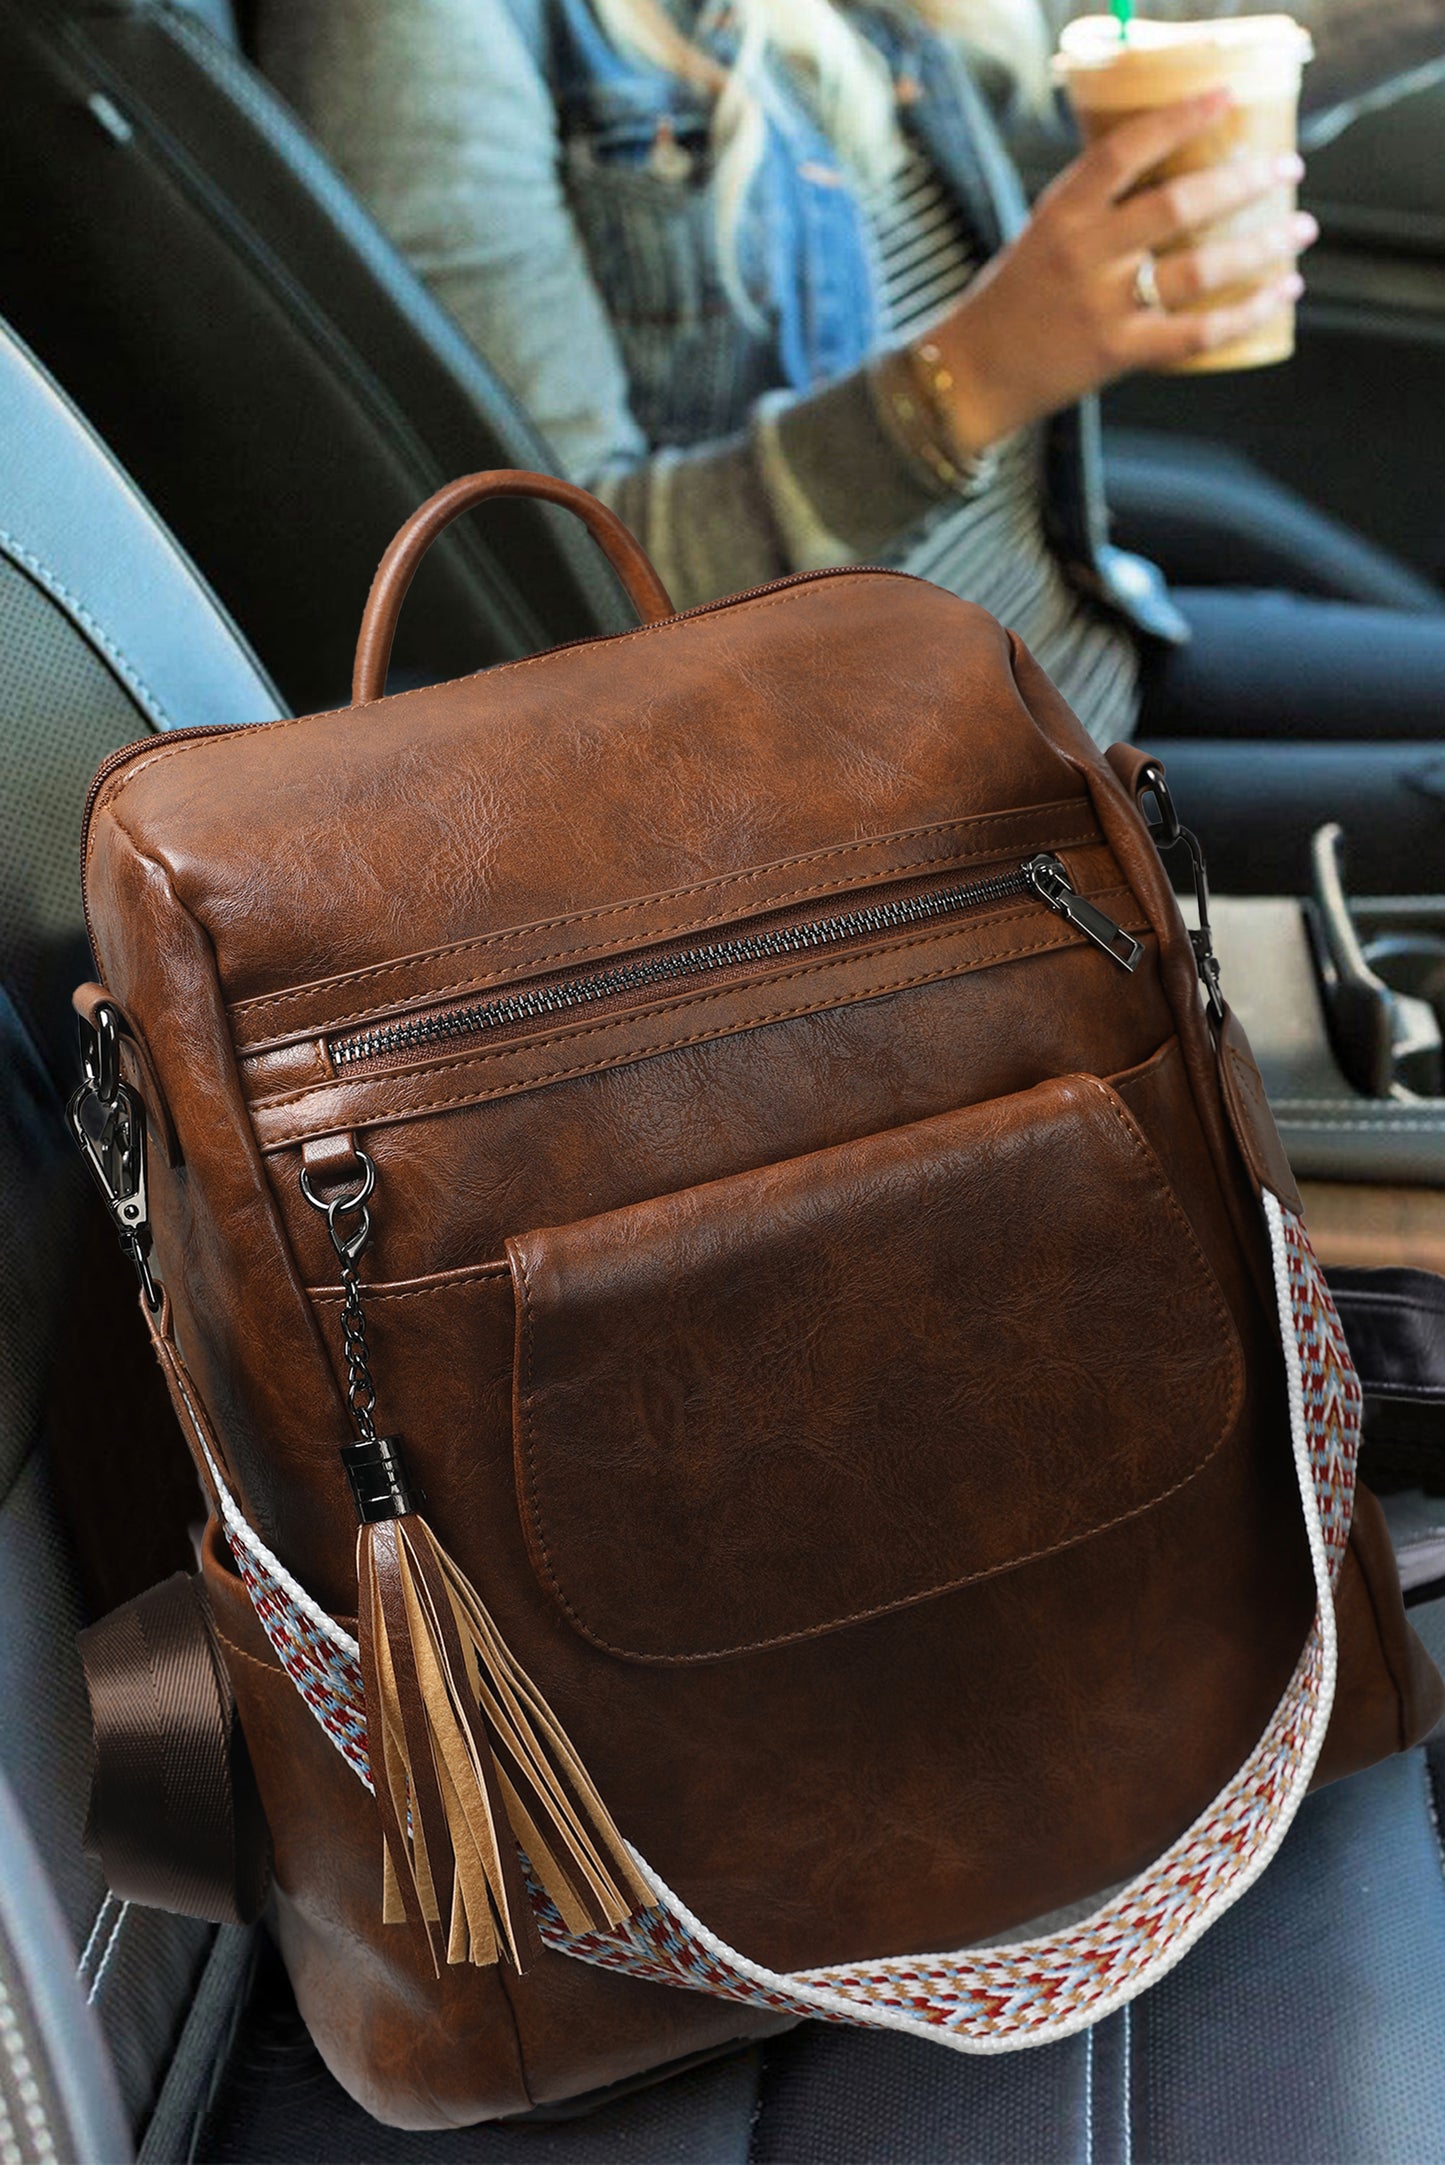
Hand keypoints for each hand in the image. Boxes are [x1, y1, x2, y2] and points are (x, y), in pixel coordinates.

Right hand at [924, 90, 1317, 450]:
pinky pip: (1197, 333)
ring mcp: (1102, 307)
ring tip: (1300, 228)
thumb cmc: (1014, 299)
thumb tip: (1177, 175)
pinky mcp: (1117, 354)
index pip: (1126, 149)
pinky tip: (1283, 293)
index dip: (1182, 118)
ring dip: (1261, 246)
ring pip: (1200, 270)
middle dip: (1244, 181)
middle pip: (1179, 205)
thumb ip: (1099, 206)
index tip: (1227, 98)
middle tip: (1287, 168)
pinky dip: (1248, 313)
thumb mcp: (1044, 233)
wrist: (973, 374)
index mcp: (1062, 213)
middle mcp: (1084, 255)